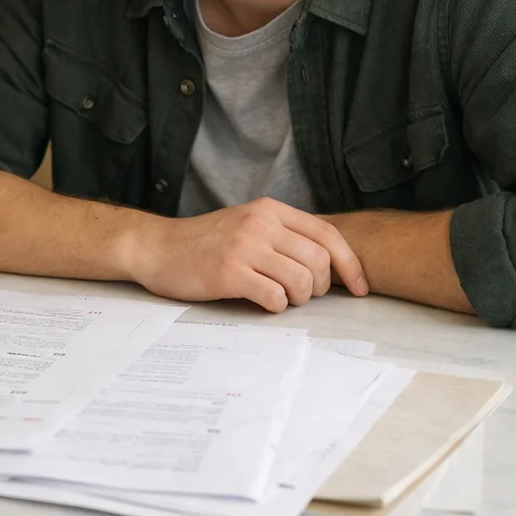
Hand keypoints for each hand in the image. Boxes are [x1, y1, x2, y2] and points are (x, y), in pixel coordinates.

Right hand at [124, 198, 367, 312]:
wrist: (156, 247)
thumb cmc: (203, 243)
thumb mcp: (246, 224)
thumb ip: (282, 234)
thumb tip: (330, 263)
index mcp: (269, 210)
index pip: (328, 234)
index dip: (351, 264)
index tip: (360, 288)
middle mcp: (260, 223)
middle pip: (320, 261)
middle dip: (320, 287)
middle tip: (302, 295)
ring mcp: (244, 247)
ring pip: (301, 281)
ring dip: (297, 299)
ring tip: (279, 297)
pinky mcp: (229, 272)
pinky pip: (274, 296)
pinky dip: (275, 306)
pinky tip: (260, 301)